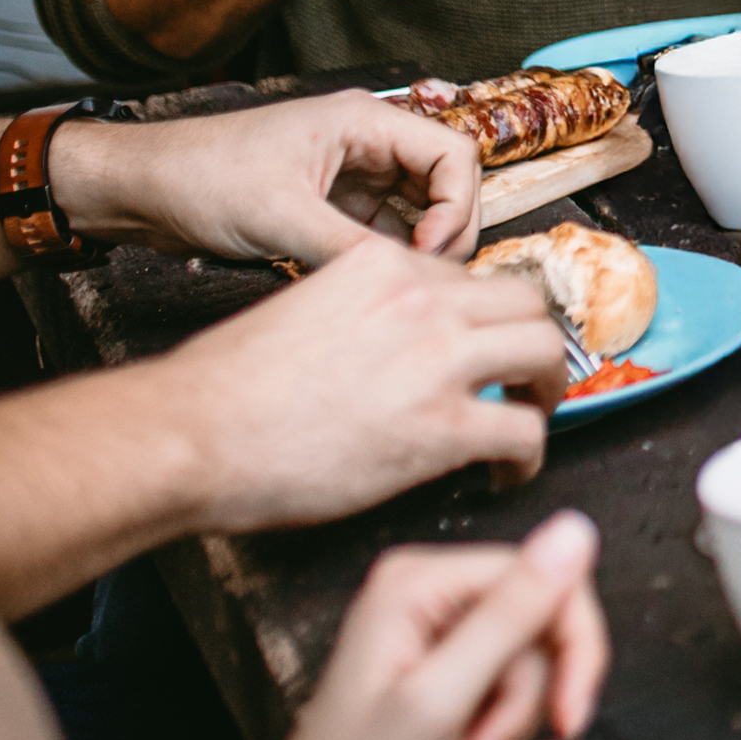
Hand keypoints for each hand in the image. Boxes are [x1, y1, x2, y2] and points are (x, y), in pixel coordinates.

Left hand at [57, 90, 483, 268]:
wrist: (140, 190)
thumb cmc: (202, 178)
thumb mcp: (280, 217)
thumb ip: (349, 251)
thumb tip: (407, 287)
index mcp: (365, 121)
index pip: (452, 154)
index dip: (458, 205)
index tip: (432, 252)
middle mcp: (368, 143)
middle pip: (444, 184)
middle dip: (448, 231)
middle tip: (428, 280)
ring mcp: (352, 175)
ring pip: (418, 211)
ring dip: (420, 248)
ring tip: (405, 290)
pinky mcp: (332, 205)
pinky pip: (383, 231)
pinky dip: (389, 258)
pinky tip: (376, 288)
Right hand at [160, 236, 564, 534]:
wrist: (193, 434)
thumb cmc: (225, 386)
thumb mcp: (302, 307)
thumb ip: (361, 312)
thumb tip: (390, 346)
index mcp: (384, 266)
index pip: (467, 281)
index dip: (479, 323)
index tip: (478, 353)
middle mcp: (423, 299)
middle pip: (526, 303)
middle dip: (533, 342)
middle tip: (525, 380)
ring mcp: (438, 360)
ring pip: (545, 352)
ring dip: (547, 390)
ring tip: (530, 419)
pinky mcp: (441, 427)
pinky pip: (524, 432)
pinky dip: (529, 456)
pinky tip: (506, 473)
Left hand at [245, 512, 608, 739]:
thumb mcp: (439, 699)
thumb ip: (509, 616)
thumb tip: (573, 532)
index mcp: (421, 580)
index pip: (546, 575)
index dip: (572, 646)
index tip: (568, 709)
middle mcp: (430, 591)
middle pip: (540, 622)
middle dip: (524, 700)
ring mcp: (438, 627)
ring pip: (529, 662)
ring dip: (508, 724)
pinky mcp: (447, 663)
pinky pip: (509, 685)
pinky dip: (497, 730)